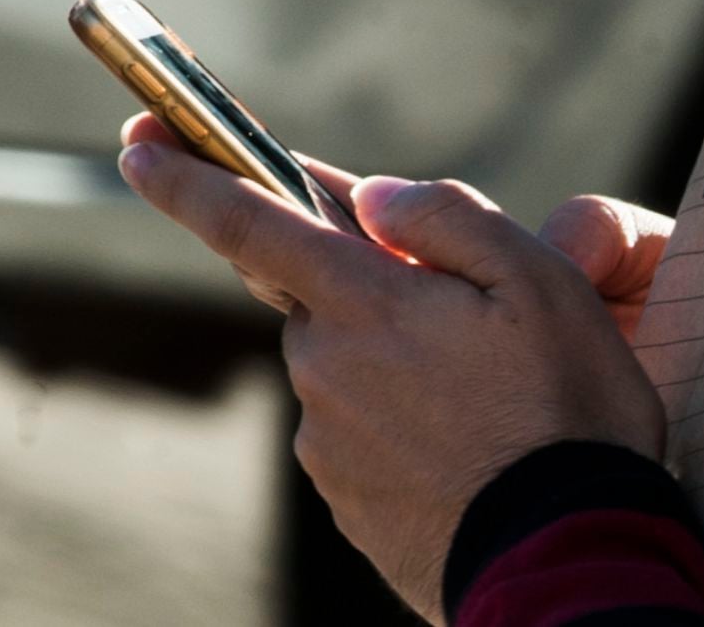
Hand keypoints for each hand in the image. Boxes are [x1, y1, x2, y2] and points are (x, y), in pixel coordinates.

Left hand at [116, 125, 664, 623]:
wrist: (565, 556)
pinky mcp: (343, 496)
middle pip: (318, 299)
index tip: (138, 147)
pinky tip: (459, 445)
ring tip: (477, 401)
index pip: (251, 222)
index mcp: (365, 303)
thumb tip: (373, 198)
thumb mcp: (540, 283)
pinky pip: (353, 432)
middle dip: (365, 294)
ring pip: (342, 367)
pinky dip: (394, 424)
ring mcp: (326, 440)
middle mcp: (325, 367)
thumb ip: (447, 219)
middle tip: (456, 326)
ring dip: (390, 363)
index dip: (188, 178)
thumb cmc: (564, 410)